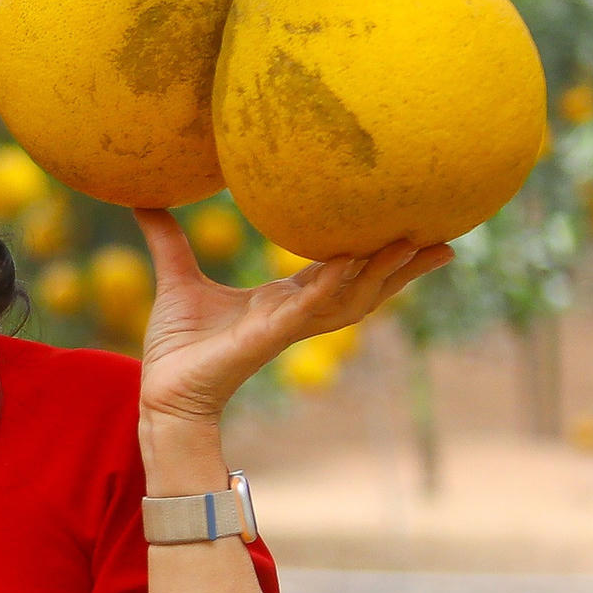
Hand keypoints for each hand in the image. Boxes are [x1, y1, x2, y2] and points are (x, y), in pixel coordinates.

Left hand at [129, 209, 447, 427]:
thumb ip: (168, 239)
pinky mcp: (267, 338)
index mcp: (283, 299)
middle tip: (448, 236)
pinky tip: (349, 261)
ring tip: (418, 242)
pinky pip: (307, 309)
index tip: (412, 225)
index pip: (342, 268)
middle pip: (365, 284)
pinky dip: (330, 285)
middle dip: (405, 264)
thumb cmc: (176, 345)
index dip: (375, 249)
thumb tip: (144, 201)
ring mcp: (286, 326)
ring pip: (349, 297)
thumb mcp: (177, 279)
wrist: (160, 391)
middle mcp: (295, 312)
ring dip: (383, 272)